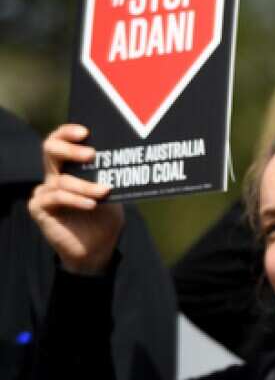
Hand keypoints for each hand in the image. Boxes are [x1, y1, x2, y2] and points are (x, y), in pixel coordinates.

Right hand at [27, 124, 122, 274]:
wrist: (98, 249)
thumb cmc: (106, 217)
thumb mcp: (113, 192)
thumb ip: (112, 174)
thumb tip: (130, 153)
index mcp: (70, 167)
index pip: (60, 140)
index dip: (67, 132)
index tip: (86, 131)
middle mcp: (54, 176)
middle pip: (50, 150)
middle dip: (70, 148)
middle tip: (92, 154)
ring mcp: (45, 192)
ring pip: (61, 180)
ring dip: (86, 185)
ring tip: (105, 191)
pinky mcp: (40, 209)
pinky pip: (55, 198)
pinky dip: (75, 199)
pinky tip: (91, 204)